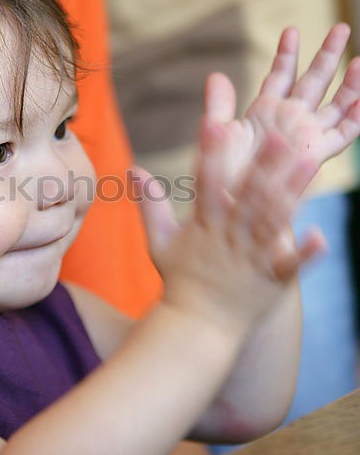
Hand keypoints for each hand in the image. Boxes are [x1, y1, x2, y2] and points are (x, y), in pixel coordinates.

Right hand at [134, 119, 322, 335]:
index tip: (216, 124)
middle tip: (280, 136)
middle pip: (248, 198)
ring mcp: (251, 260)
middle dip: (264, 166)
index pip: (206, 183)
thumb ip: (149, 203)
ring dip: (293, 193)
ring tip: (311, 164)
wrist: (196, 329)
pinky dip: (306, 254)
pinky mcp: (271, 282)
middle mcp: (229, 239)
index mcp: (204, 226)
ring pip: (274, 222)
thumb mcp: (158, 241)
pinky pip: (290, 266)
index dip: (211, 153)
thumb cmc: (180, 281)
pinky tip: (323, 235)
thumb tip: (131, 169)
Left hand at [204, 24, 359, 185]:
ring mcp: (305, 136)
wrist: (230, 203)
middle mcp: (289, 121)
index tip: (292, 30)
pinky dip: (355, 117)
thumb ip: (219, 103)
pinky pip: (342, 134)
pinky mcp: (316, 154)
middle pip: (314, 82)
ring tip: (359, 60)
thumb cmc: (220, 175)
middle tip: (342, 28)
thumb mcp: (217, 132)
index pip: (280, 76)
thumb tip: (216, 75)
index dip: (287, 54)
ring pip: (334, 104)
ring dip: (350, 83)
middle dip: (328, 55)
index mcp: (265, 113)